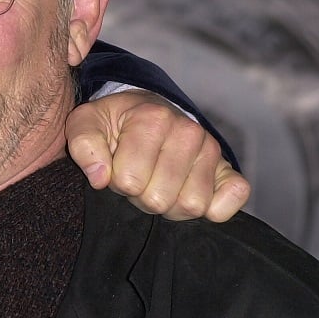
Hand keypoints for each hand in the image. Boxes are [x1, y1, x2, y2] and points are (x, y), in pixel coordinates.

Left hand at [66, 90, 250, 221]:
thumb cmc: (113, 123)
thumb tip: (100, 178)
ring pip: (192, 206)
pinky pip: (235, 196)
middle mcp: (188, 132)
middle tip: (138, 180)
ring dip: (170, 206)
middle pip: (160, 199)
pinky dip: (214, 208)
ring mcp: (211, 150)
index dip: (116, 183)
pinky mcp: (229, 168)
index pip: (129, 181)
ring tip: (158, 186)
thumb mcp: (85, 124)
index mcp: (152, 119)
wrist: (146, 110)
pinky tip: (188, 194)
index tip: (117, 168)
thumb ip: (83, 146)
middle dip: (141, 197)